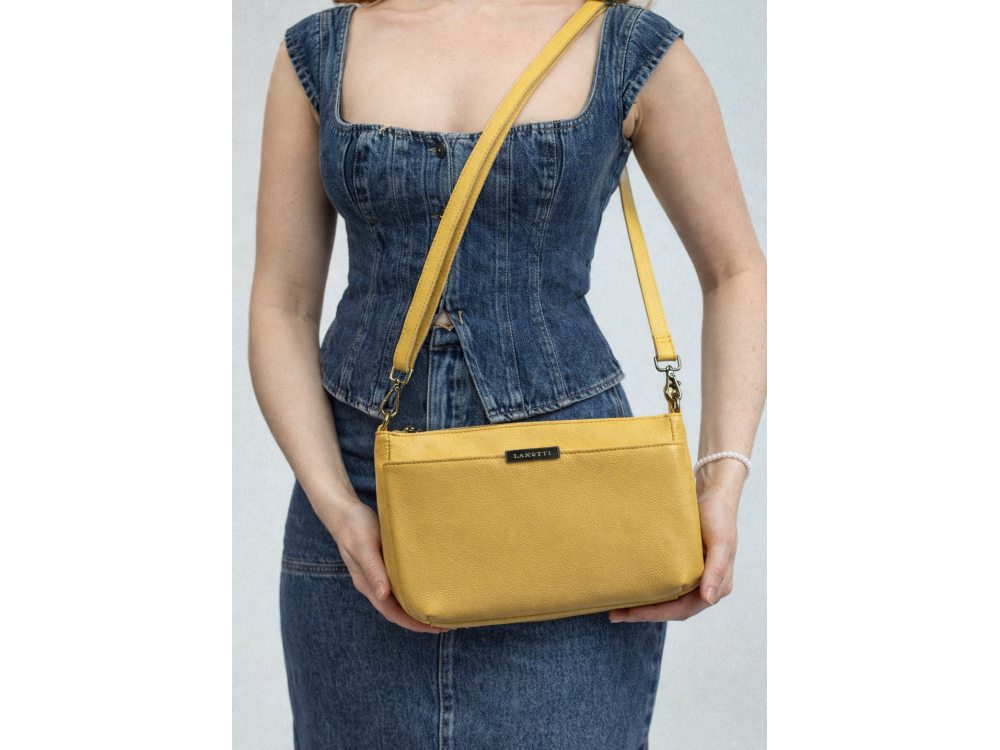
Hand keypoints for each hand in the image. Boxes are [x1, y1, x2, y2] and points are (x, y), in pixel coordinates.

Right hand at [325, 498, 451, 634]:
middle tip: (446, 622)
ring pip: (399, 599)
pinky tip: (427, 586)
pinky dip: (413, 590)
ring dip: (417, 606)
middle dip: (419, 620)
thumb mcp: (364, 546)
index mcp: (367, 584)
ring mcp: (377, 575)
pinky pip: (400, 584)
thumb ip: (373, 570)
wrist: (343, 511)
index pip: (392, 613)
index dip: (412, 623)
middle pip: (397, 610)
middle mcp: (373, 584)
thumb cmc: (354, 526)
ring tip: (441, 608)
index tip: (434, 627)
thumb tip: (383, 595)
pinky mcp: (383, 564)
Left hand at [608, 485, 739, 622]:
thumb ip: (717, 569)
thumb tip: (708, 599)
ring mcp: (692, 578)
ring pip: (665, 599)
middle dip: (643, 613)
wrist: (713, 497)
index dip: (656, 614)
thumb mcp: (721, 541)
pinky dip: (647, 588)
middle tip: (614, 614)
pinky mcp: (681, 567)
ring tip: (616, 606)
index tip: (631, 614)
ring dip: (642, 604)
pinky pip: (662, 583)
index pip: (682, 610)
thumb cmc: (719, 517)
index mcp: (717, 586)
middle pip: (670, 608)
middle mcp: (703, 587)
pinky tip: (629, 586)